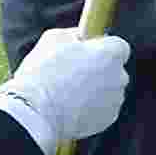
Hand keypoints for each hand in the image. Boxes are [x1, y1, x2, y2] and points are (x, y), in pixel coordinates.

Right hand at [0, 28, 130, 154]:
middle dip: (99, 69)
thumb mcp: (53, 38)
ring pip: (108, 90)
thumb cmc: (43, 72)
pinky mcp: (108, 120)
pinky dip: (91, 107)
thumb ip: (75, 34)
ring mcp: (115, 100)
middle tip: (72, 73)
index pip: (118, 45)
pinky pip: (102, 109)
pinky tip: (70, 106)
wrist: (35, 112)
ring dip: (94, 89)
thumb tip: (82, 35)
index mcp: (111, 54)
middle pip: (114, 69)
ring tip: (67, 92)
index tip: (87, 51)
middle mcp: (120, 77)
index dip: (101, 47)